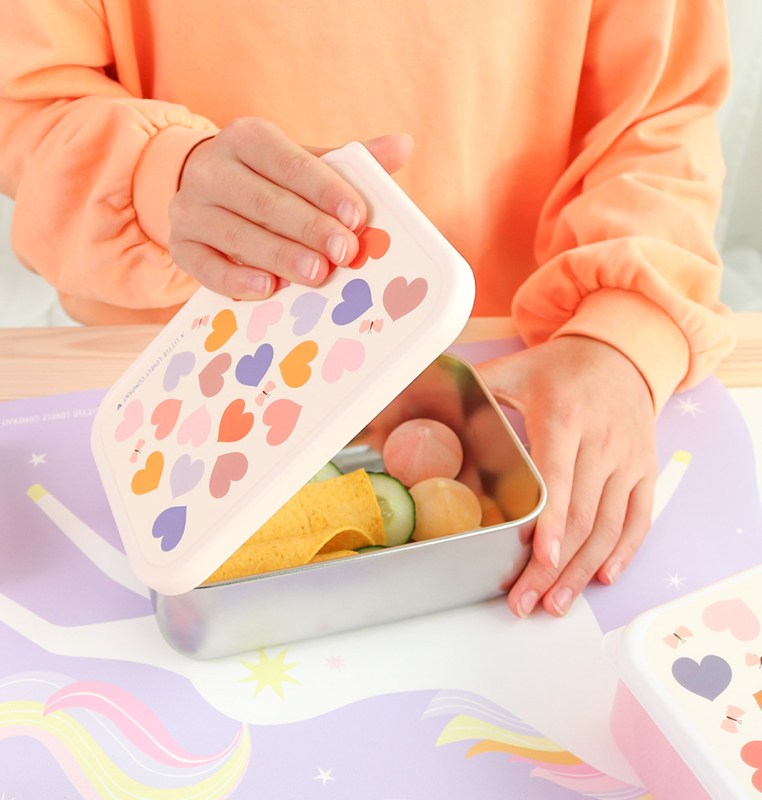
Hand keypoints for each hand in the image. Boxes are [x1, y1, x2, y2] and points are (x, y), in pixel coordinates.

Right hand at [168, 118, 413, 298]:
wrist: (204, 187)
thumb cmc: (267, 179)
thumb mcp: (304, 163)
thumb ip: (349, 161)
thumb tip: (402, 146)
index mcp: (248, 137)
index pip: (291, 164)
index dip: (325, 191)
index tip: (357, 218)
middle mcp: (211, 167)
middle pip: (265, 202)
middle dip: (308, 229)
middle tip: (344, 254)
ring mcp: (189, 208)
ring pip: (236, 234)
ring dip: (280, 257)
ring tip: (316, 275)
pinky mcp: (180, 244)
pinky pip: (204, 266)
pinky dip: (235, 280)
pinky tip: (267, 290)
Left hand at [478, 335, 657, 616]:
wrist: (621, 354)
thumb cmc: (561, 369)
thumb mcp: (515, 369)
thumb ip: (474, 388)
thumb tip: (417, 396)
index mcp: (563, 417)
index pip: (559, 477)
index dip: (552, 521)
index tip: (543, 557)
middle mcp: (602, 441)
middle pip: (581, 515)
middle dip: (555, 567)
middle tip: (529, 602)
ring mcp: (628, 459)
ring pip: (610, 525)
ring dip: (585, 570)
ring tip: (558, 602)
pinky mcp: (646, 470)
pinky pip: (639, 518)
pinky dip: (623, 551)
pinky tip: (601, 576)